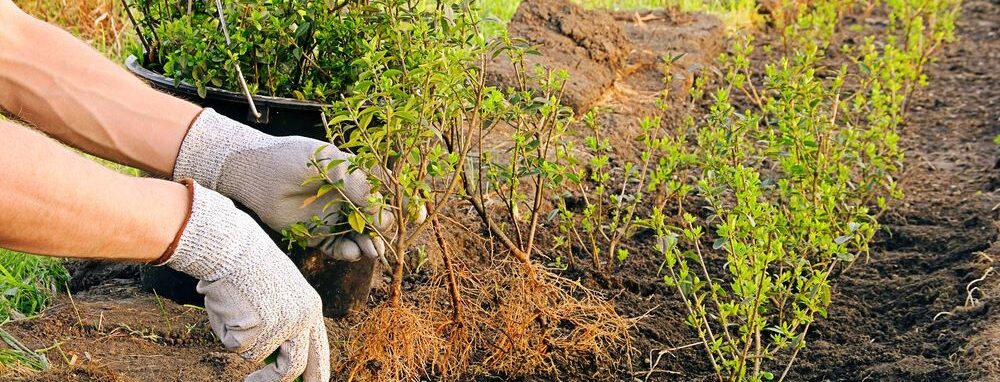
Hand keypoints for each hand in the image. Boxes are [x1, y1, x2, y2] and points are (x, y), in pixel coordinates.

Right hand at [162, 181, 329, 381]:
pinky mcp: (256, 330)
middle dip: (272, 381)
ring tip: (235, 312)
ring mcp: (280, 326)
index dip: (314, 374)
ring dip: (241, 342)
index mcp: (311, 309)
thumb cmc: (250, 266)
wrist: (233, 247)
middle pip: (293, 367)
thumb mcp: (281, 292)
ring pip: (256, 355)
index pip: (318, 352)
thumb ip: (285, 321)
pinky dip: (226, 332)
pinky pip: (236, 346)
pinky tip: (228, 307)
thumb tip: (276, 357)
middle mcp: (301, 320)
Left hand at [172, 108, 391, 260]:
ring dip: (370, 245)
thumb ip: (360, 189)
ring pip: (361, 237)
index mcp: (356, 176)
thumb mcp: (333, 166)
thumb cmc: (294, 160)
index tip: (416, 216)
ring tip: (372, 251)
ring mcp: (334, 217)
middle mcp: (348, 198)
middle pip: (377, 219)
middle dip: (386, 232)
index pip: (387, 193)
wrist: (255, 174)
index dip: (403, 206)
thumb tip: (386, 217)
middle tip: (388, 241)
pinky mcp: (317, 235)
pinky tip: (352, 252)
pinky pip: (339, 248)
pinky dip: (349, 252)